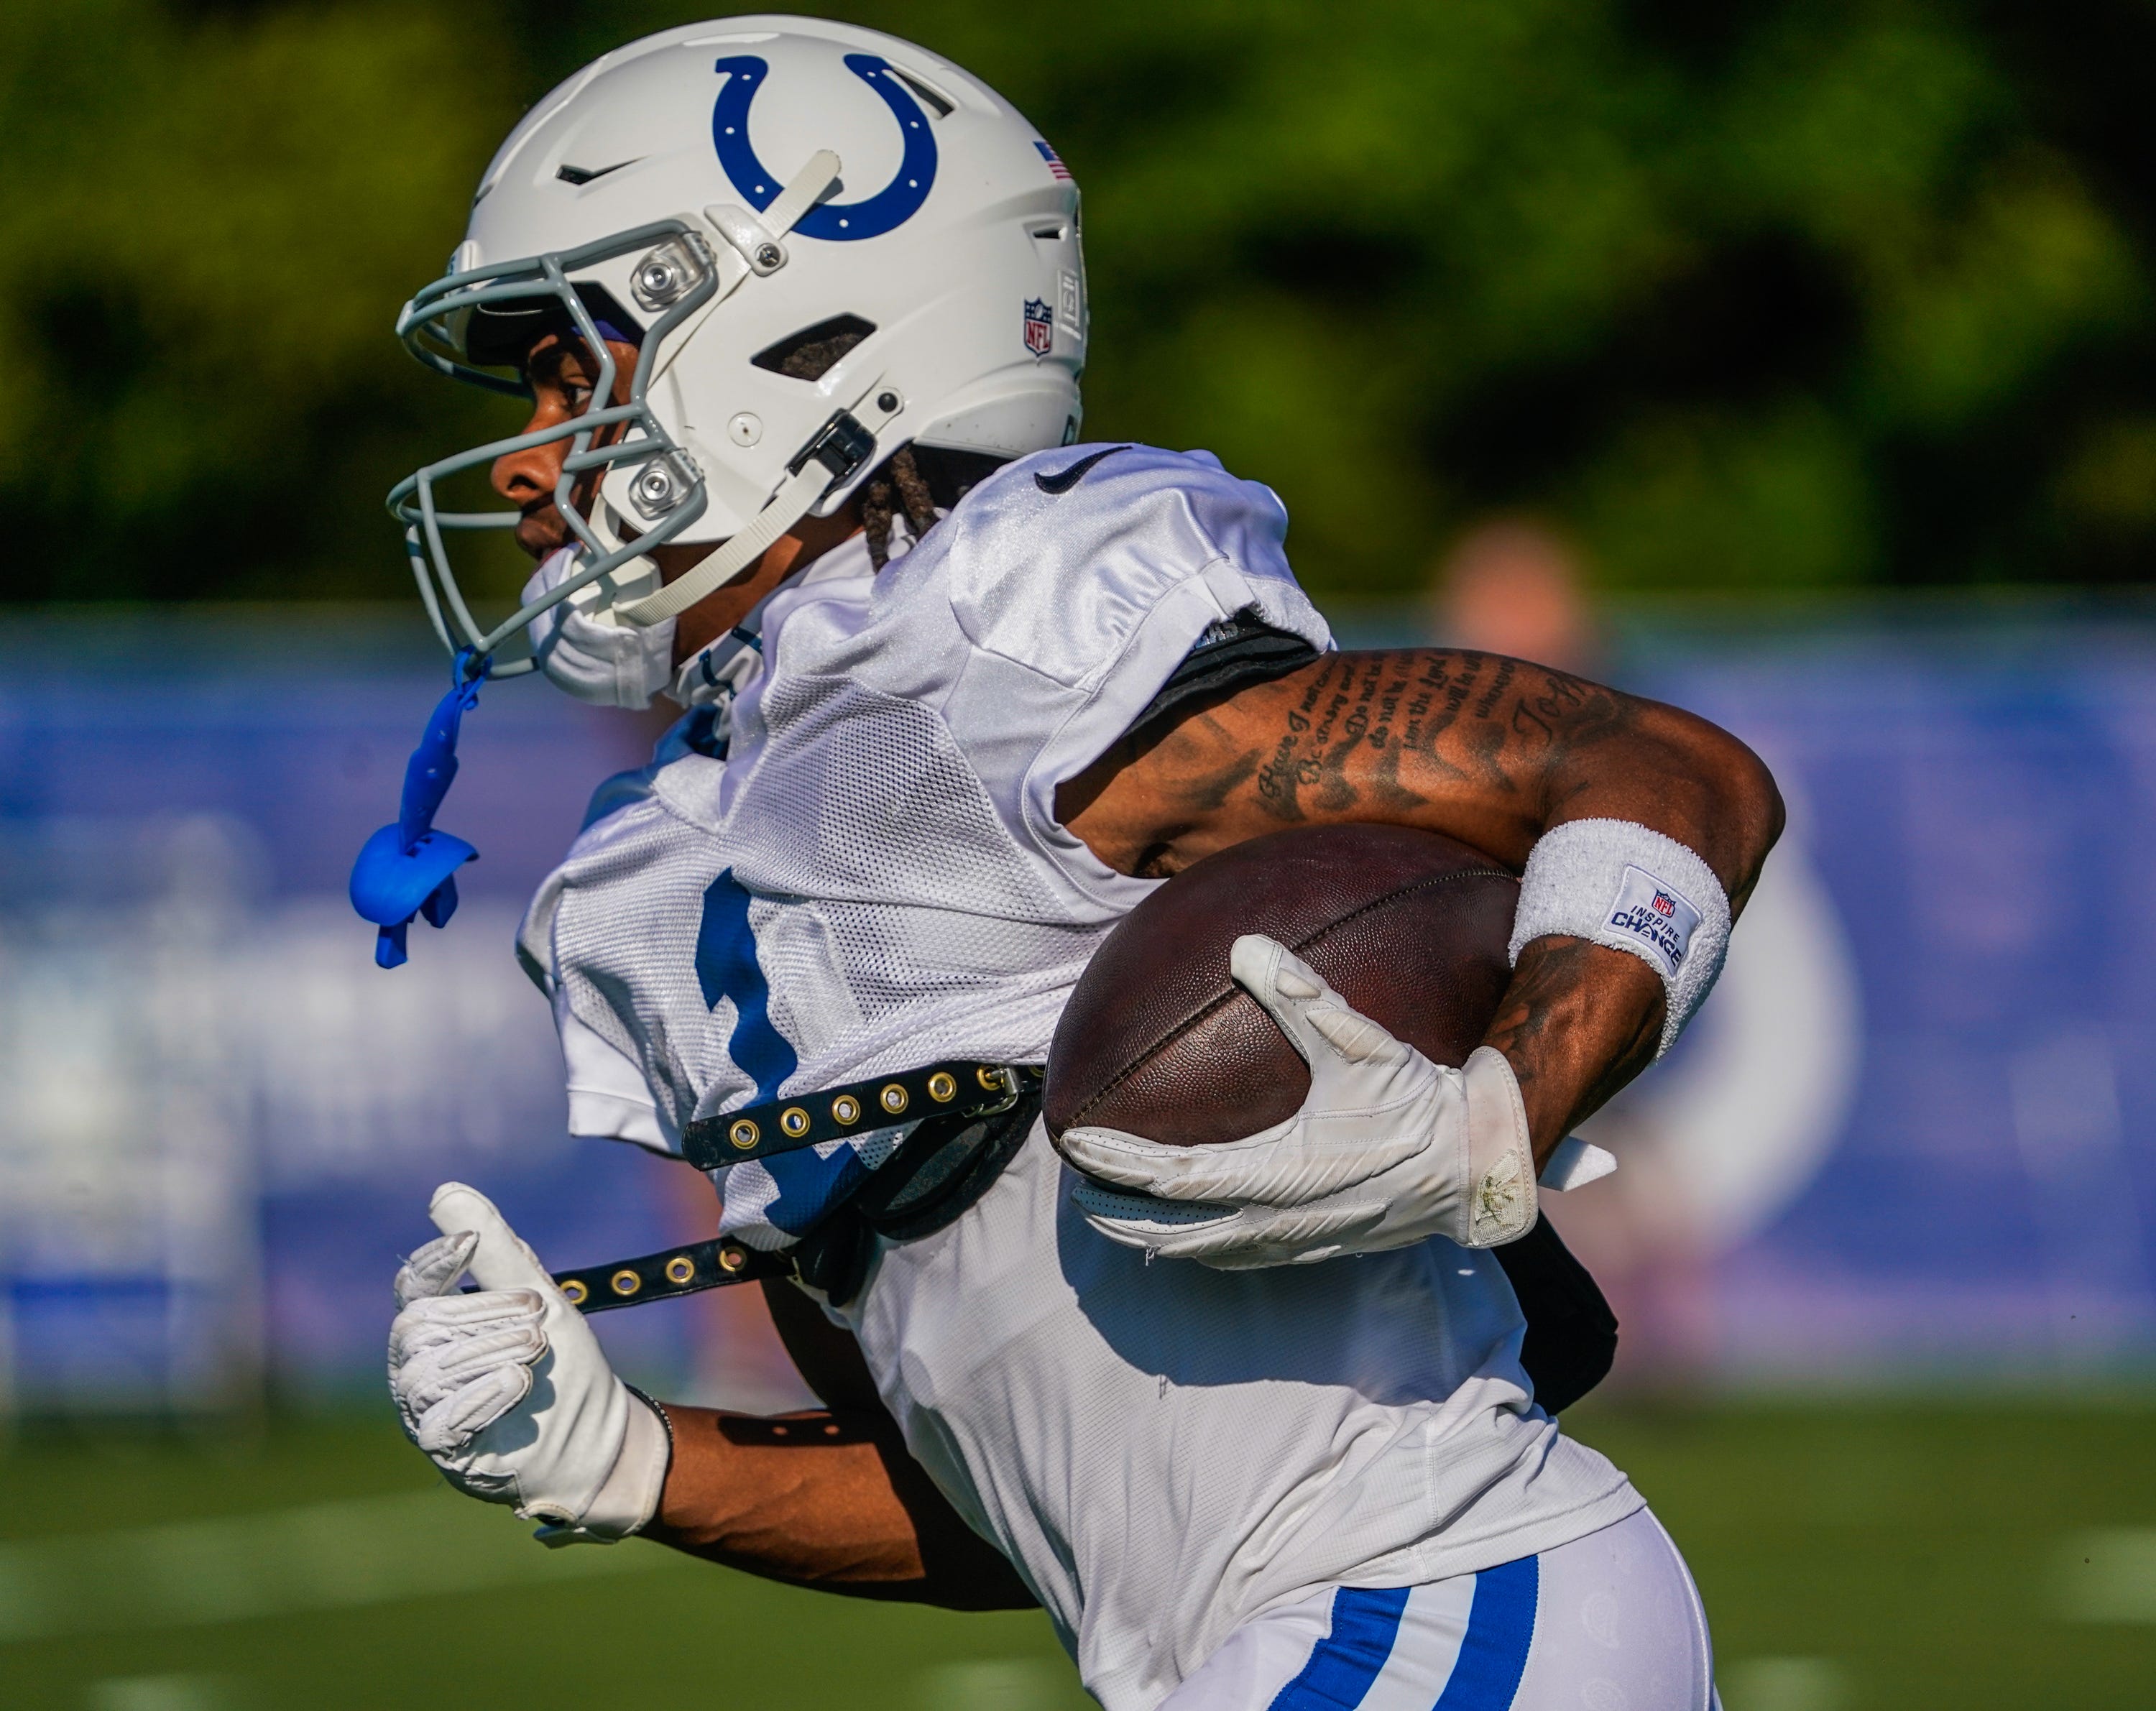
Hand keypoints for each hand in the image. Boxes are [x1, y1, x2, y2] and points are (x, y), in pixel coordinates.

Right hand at [388, 1182, 669, 1543]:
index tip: (470, 1243)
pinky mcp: (442, 1450)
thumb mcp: (536, 1297)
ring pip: (426, 1371)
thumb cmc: (563, 1364)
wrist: (598, 1434)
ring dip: (489, 1353)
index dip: (434, 1261)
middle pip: (420, 1326)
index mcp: (440, 1323)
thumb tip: (445, 1192)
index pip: (412, 1284)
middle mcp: (421, 1364)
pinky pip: (436, 1422)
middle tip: (539, 1318)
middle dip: (483, 1315)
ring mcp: (425, 1410)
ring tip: (536, 1350)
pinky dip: (480, 1397)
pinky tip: (517, 1384)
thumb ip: (494, 1251)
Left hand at [1057, 935, 1537, 1266]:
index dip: (1121, 1164)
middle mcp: (1282, 1219)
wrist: (1479, 1166)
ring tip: (1113, 1219)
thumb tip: (1246, 945)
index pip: (1178, 1177)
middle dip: (1120, 1214)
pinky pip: (1240, 1258)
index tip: (1076, 1143)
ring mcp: (1299, 1242)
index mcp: (1282, 1173)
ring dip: (1153, 1238)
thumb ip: (1303, 997)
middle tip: (1076, 1191)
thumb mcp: (1362, 1043)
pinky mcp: (1317, 1250)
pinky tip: (1186, 1237)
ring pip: (1205, 1252)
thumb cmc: (1419, 1104)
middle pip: (1175, 1231)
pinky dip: (1200, 1248)